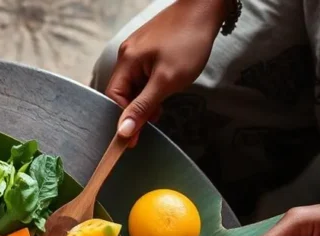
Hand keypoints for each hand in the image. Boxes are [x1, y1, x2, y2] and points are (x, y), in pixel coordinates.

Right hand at [105, 0, 226, 143]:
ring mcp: (138, 50)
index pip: (113, 98)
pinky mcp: (149, 48)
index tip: (134, 138)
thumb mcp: (166, 81)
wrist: (206, 8)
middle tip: (155, 120)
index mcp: (126, 62)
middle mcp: (127, 55)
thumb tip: (123, 130)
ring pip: (135, 84)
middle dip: (136, 109)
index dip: (122, 120)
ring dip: (146, 98)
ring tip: (163, 104)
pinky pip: (143, 74)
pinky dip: (151, 86)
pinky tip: (165, 87)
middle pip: (122, 92)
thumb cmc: (188, 42)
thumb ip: (143, 107)